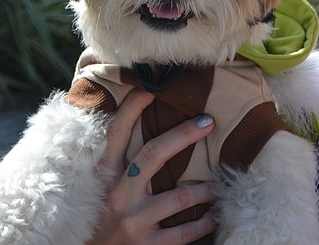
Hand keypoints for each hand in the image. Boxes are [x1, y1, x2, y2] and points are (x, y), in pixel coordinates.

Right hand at [88, 88, 216, 243]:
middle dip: (184, 134)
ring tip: (218, 185)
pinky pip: (186, 231)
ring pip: (181, 195)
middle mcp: (118, 195)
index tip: (151, 89)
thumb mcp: (102, 190)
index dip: (132, 108)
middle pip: (154, 153)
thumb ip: (119, 165)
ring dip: (206, 189)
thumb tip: (146, 132)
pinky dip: (205, 222)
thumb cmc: (100, 220)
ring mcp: (133, 221)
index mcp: (105, 177)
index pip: (116, 133)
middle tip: (208, 122)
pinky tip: (214, 216)